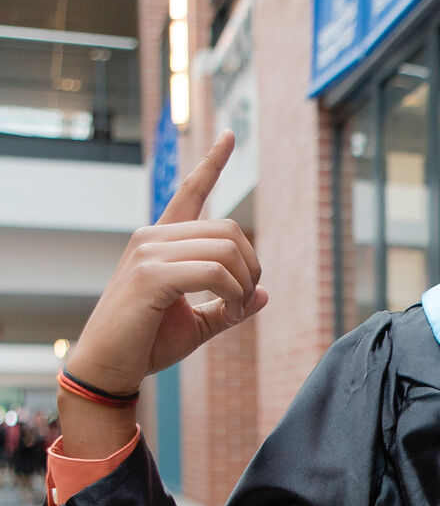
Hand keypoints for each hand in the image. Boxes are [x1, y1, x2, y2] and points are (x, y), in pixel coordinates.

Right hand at [66, 130, 268, 397]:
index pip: (190, 191)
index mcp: (161, 240)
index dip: (213, 163)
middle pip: (230, 231)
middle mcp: (152, 237)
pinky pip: (214, 272)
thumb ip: (229, 305)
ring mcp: (149, 253)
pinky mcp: (151, 275)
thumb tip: (265, 293)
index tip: (231, 135)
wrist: (108, 370)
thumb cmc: (146, 346)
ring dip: (244, 285)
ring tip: (235, 311)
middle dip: (251, 266)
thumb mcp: (197, 324)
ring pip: (226, 251)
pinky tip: (230, 312)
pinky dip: (233, 294)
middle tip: (246, 300)